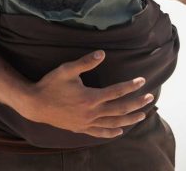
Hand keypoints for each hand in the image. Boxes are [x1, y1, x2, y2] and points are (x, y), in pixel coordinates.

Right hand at [20, 51, 152, 137]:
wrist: (35, 105)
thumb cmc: (50, 84)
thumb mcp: (67, 69)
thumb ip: (86, 62)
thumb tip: (102, 53)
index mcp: (90, 98)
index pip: (117, 92)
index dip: (130, 86)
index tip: (142, 80)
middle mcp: (92, 113)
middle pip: (120, 110)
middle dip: (137, 103)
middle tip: (150, 98)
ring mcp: (87, 123)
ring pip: (114, 123)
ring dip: (130, 119)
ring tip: (142, 115)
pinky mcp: (81, 128)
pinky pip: (100, 133)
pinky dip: (112, 133)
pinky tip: (120, 131)